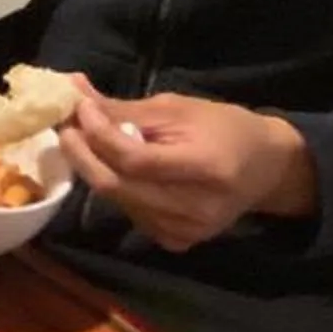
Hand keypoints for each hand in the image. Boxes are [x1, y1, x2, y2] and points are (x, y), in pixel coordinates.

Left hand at [58, 91, 317, 251]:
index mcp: (207, 168)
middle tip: (65, 125)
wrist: (266, 169)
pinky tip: (114, 168)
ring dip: (93, 168)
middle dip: (81, 152)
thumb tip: (72, 90)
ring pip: (117, 200)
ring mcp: (186, 231)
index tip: (80, 107)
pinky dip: (115, 188)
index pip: (135, 159)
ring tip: (83, 139)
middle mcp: (196, 208)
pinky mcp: (177, 241)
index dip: (99, 134)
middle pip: (117, 185)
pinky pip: (129, 213)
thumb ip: (123, 108)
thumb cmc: (223, 128)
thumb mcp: (177, 109)